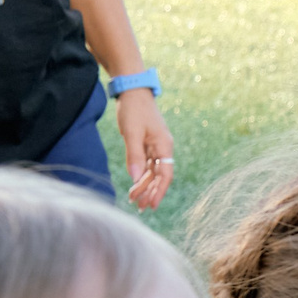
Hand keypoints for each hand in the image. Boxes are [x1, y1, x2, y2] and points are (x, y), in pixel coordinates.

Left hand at [116, 87, 174, 210]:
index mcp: (164, 146)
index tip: (151, 204)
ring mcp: (156, 147)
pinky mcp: (148, 145)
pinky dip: (140, 176)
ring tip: (134, 200)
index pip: (165, 174)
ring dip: (144, 186)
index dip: (159, 191)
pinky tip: (134, 185)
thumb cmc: (134, 109)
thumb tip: (135, 179)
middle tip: (140, 207)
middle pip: (160, 176)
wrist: (133, 91)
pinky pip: (146, 165)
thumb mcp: (132, 133)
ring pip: (152, 172)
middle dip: (151, 192)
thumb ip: (134, 156)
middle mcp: (163, 148)